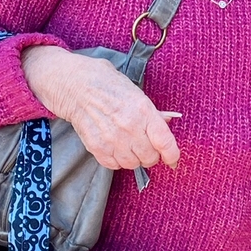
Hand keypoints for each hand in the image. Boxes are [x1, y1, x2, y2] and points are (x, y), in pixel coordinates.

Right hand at [22, 45, 179, 170]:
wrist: (77, 86)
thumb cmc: (109, 85)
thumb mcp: (137, 93)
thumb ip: (153, 112)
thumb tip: (168, 123)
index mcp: (143, 111)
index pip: (165, 142)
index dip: (172, 155)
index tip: (173, 159)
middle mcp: (129, 127)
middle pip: (150, 157)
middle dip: (152, 154)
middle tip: (147, 145)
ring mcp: (112, 139)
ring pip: (133, 164)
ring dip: (135, 158)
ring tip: (130, 144)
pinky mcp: (97, 148)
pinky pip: (115, 165)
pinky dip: (118, 160)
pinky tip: (116, 146)